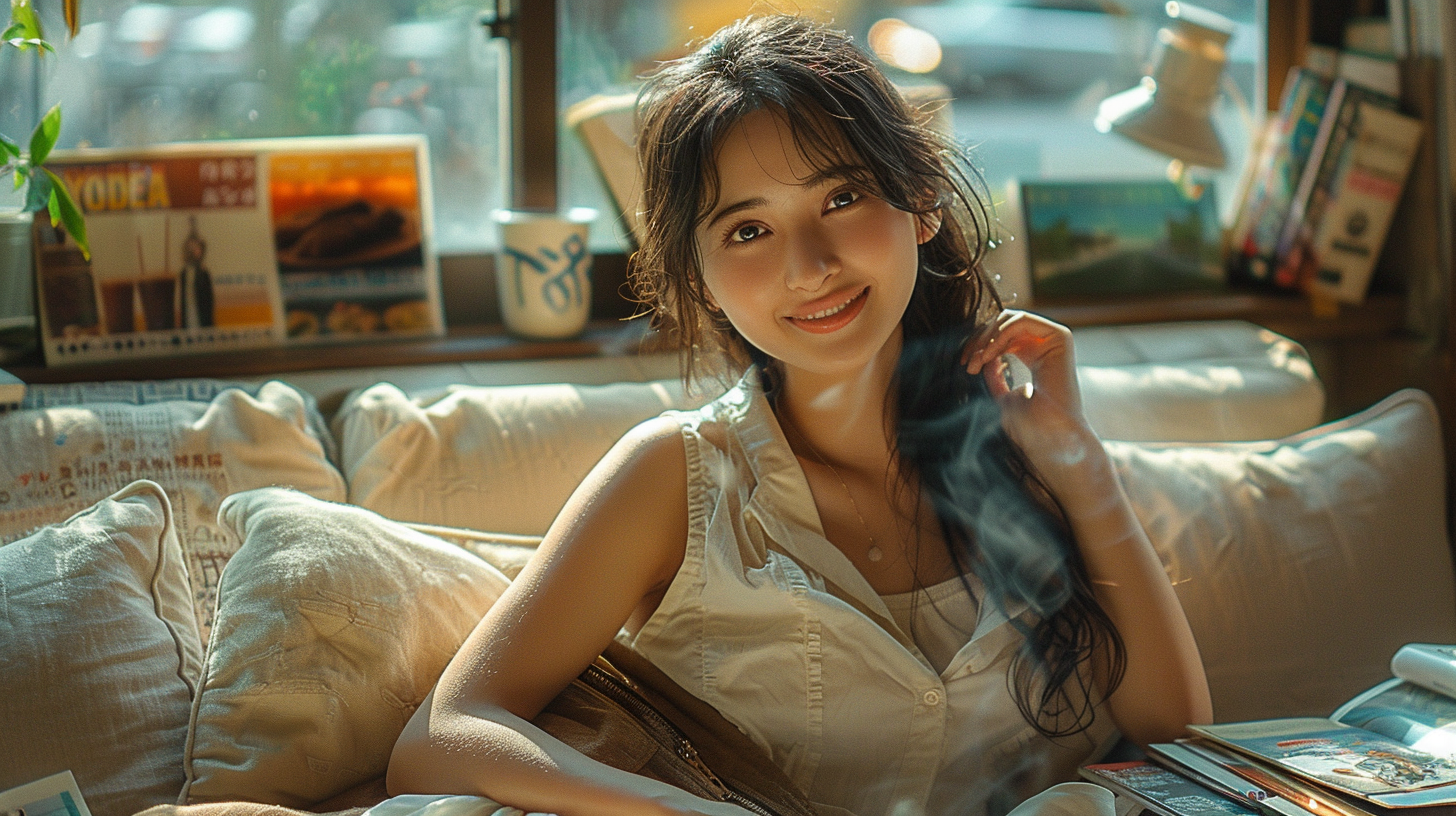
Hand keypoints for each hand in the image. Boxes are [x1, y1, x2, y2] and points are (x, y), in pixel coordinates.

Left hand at [962, 310, 1100, 486]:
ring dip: (986, 337)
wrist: (1049, 436)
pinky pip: (1021, 321)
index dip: (977, 345)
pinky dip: (999, 335)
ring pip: (1009, 319)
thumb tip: (982, 353)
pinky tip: (988, 356)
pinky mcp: (1060, 338)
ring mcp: (1053, 341)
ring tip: (976, 362)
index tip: (964, 365)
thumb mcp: (1000, 394)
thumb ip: (992, 371)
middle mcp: (1044, 346)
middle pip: (1001, 323)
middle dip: (978, 339)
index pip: (1000, 335)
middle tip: (966, 362)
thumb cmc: (1028, 424)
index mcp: (1033, 357)